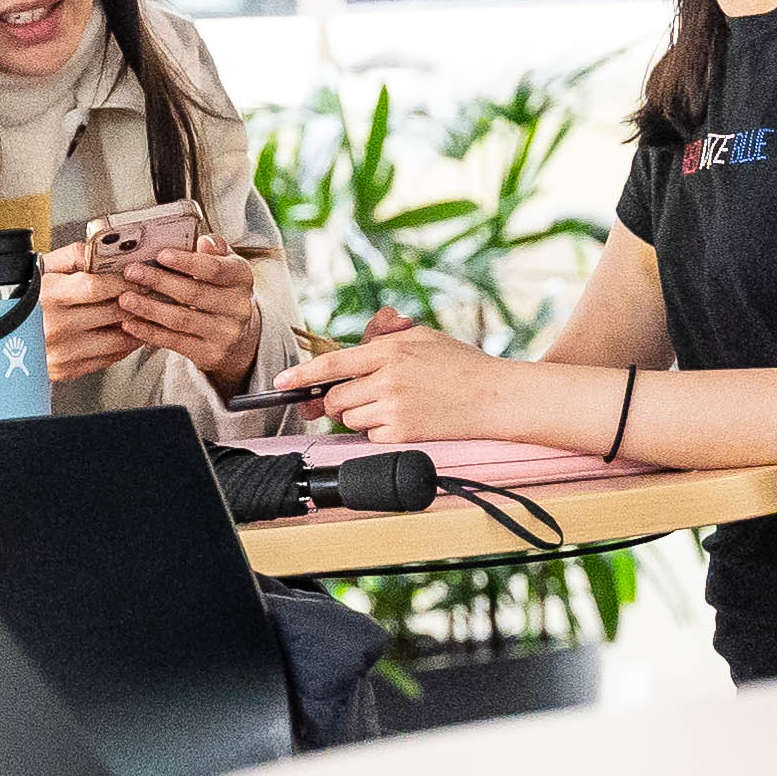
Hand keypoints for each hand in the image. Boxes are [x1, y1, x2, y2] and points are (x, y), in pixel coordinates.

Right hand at [36, 255, 129, 381]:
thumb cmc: (25, 298)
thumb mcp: (42, 268)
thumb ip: (74, 255)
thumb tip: (104, 251)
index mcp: (47, 296)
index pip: (96, 287)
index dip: (122, 281)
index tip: (134, 278)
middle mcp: (54, 327)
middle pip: (113, 313)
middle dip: (135, 301)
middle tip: (144, 293)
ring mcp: (61, 352)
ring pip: (118, 339)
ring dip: (134, 325)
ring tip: (137, 313)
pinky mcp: (66, 370)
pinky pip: (109, 359)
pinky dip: (122, 345)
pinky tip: (121, 332)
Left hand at [104, 234, 262, 390]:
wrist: (239, 335)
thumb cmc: (222, 292)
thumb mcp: (226, 266)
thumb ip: (214, 249)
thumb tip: (203, 240)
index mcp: (241, 278)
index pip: (214, 268)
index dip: (187, 262)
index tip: (161, 254)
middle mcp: (238, 306)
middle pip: (194, 293)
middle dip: (159, 281)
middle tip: (131, 272)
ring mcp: (225, 333)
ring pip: (182, 319)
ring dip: (149, 309)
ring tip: (125, 299)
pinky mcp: (210, 354)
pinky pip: (175, 342)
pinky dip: (150, 332)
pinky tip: (131, 324)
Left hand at [276, 308, 516, 442]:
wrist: (496, 397)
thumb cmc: (461, 365)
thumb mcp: (422, 337)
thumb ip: (385, 341)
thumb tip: (352, 351)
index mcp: (390, 350)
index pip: (333, 363)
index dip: (302, 375)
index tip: (280, 383)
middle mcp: (388, 378)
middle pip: (337, 398)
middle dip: (339, 401)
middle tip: (362, 397)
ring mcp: (395, 407)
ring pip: (351, 419)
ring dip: (362, 417)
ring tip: (394, 406)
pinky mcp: (404, 433)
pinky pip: (371, 437)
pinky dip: (380, 433)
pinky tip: (406, 421)